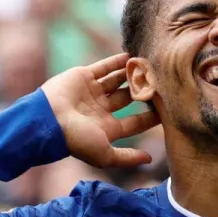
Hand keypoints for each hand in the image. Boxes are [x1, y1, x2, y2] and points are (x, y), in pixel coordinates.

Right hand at [41, 53, 157, 169]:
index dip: (150, 116)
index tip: (168, 108)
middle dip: (142, 91)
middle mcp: (100, 110)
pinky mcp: (83, 77)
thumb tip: (149, 160)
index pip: (134, 122)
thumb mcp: (105, 155)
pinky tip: (132, 56)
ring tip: (149, 66)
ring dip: (131, 74)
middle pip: (127, 99)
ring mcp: (92, 93)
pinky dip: (117, 61)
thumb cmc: (77, 141)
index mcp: (106, 129)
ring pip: (117, 81)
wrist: (49, 121)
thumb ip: (127, 158)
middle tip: (160, 82)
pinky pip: (103, 67)